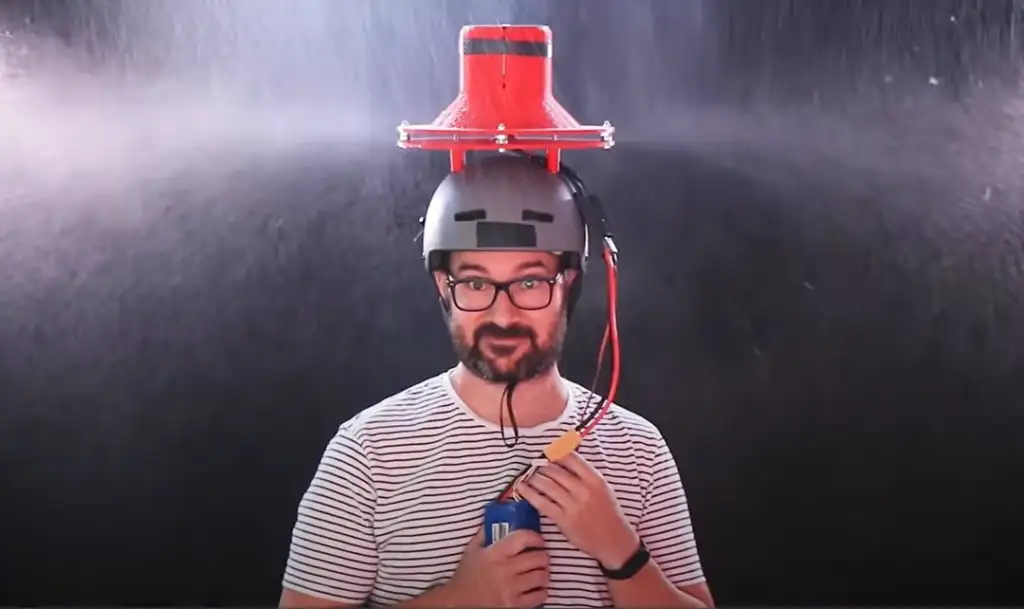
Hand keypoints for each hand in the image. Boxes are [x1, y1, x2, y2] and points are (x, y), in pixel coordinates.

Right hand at [444, 526, 548, 607]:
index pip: (523, 538)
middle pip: (538, 557)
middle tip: (541, 556)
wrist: (458, 604)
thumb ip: (484, 533)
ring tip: (540, 572)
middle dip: (543, 556)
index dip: (536, 536)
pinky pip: (539, 596)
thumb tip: (496, 516)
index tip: (538, 539)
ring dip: (544, 573)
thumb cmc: (466, 576)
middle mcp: (504, 570)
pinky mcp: (515, 606)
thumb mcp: (472, 551)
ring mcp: (511, 590)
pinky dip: (541, 591)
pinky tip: (536, 589)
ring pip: (542, 576)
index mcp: (494, 554)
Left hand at [517, 451, 640, 569]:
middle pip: (555, 470)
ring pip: (546, 484)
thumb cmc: (608, 513)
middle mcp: (583, 490)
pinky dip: (529, 494)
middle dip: (541, 466)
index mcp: (594, 479)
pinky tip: (522, 488)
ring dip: (533, 478)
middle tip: (534, 466)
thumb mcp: (602, 488)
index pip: (570, 458)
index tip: (547, 453)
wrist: (613, 540)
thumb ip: (585, 475)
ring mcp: (572, 505)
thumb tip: (563, 460)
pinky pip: (542, 502)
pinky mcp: (563, 519)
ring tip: (527, 476)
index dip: (555, 453)